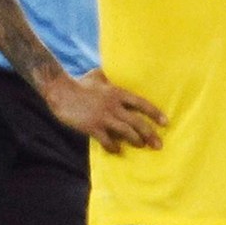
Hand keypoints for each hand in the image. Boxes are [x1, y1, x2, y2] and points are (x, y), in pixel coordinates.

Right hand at [44, 69, 166, 153]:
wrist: (60, 91)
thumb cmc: (78, 83)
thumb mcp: (97, 75)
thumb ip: (108, 77)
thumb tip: (111, 74)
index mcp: (117, 93)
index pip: (141, 103)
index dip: (155, 113)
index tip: (165, 122)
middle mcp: (113, 105)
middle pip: (137, 122)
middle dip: (150, 134)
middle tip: (158, 145)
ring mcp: (103, 117)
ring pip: (126, 132)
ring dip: (136, 141)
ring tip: (141, 146)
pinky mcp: (92, 126)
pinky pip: (107, 140)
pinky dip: (114, 147)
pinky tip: (117, 150)